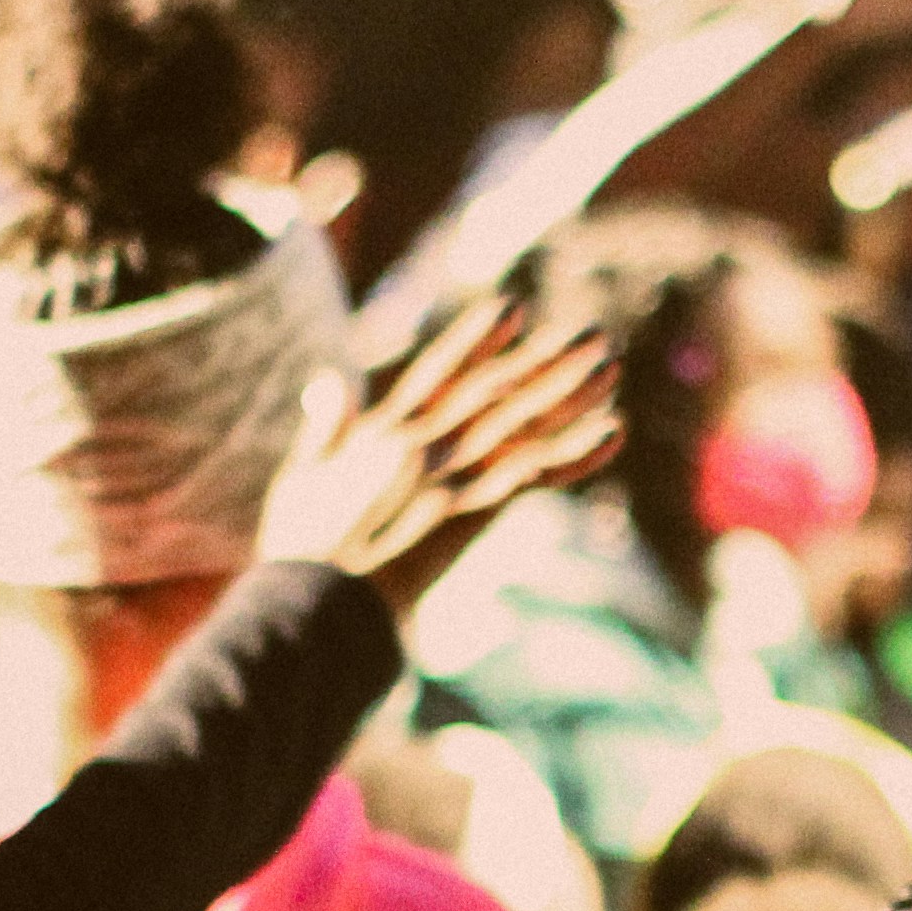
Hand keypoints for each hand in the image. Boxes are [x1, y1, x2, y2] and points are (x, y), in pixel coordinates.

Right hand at [262, 298, 621, 623]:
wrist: (315, 604)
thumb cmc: (299, 548)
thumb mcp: (302, 476)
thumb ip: (324, 425)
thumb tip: (329, 378)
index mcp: (382, 431)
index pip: (438, 370)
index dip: (477, 337)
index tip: (514, 307)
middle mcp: (422, 445)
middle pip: (496, 389)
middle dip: (546, 358)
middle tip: (593, 333)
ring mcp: (449, 478)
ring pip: (522, 424)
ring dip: (572, 393)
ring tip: (612, 365)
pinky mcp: (470, 515)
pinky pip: (533, 479)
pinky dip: (575, 455)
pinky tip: (612, 432)